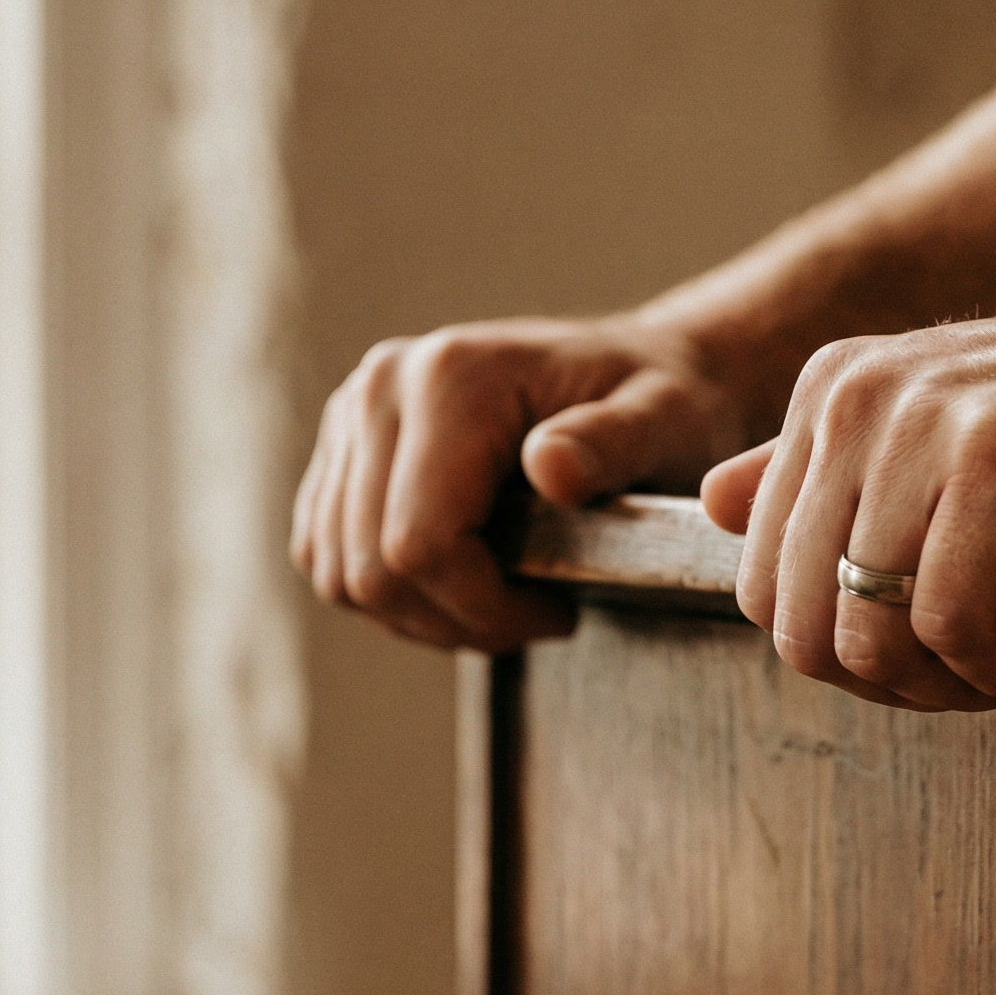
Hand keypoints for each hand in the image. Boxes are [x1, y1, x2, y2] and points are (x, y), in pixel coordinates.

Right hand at [293, 316, 755, 650]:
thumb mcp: (667, 422)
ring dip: (422, 616)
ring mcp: (351, 416)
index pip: (417, 546)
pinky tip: (466, 581)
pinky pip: (327, 557)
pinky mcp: (341, 450)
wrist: (638, 374)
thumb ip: (614, 443)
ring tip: (506, 601)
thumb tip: (550, 466)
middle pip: (369, 570)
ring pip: (339, 573)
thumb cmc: (665, 404)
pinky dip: (390, 594)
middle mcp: (381, 386)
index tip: (557, 614)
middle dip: (456, 620)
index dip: (483, 610)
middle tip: (535, 617)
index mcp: (452, 377)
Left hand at [698, 294, 995, 711]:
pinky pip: (952, 626)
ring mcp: (925, 421)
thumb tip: (712, 506)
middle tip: (989, 664)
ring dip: (954, 680)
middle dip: (891, 680)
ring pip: (866, 635)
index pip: (762, 586)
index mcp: (830, 393)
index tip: (943, 643)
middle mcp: (857, 397)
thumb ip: (824, 477)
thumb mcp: (945, 441)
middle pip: (799, 624)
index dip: (849, 651)